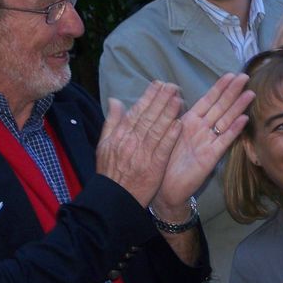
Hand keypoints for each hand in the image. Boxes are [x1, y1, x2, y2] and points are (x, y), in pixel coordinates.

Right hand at [96, 81, 182, 206]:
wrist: (114, 198)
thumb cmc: (109, 171)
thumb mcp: (103, 144)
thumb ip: (111, 121)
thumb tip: (114, 100)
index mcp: (120, 134)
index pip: (137, 111)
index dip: (149, 96)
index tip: (159, 84)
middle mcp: (132, 141)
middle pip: (149, 117)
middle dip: (162, 100)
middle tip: (173, 86)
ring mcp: (143, 153)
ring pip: (158, 129)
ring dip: (169, 114)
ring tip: (179, 99)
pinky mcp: (154, 167)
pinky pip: (164, 149)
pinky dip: (171, 136)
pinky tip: (179, 124)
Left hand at [151, 73, 253, 217]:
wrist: (165, 188)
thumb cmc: (165, 160)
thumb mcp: (167, 132)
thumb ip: (174, 115)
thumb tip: (174, 93)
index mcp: (190, 121)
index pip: (208, 100)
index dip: (219, 87)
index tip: (231, 74)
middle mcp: (202, 129)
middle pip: (220, 106)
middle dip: (232, 91)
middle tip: (245, 77)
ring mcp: (208, 142)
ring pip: (225, 120)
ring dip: (237, 106)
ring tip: (249, 93)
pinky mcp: (211, 157)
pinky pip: (224, 140)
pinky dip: (233, 129)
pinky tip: (244, 118)